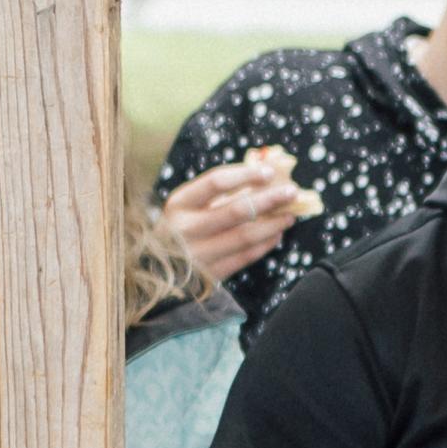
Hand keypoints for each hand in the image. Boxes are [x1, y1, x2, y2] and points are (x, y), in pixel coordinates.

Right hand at [162, 150, 311, 282]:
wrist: (154, 271)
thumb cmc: (178, 230)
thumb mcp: (187, 206)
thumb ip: (219, 192)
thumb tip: (264, 176)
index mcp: (179, 204)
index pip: (215, 182)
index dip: (245, 174)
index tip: (269, 172)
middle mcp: (186, 229)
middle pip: (236, 210)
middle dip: (269, 199)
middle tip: (292, 192)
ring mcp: (198, 255)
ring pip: (245, 237)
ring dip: (272, 224)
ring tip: (289, 215)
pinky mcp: (210, 275)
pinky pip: (245, 258)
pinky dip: (264, 245)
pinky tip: (276, 234)